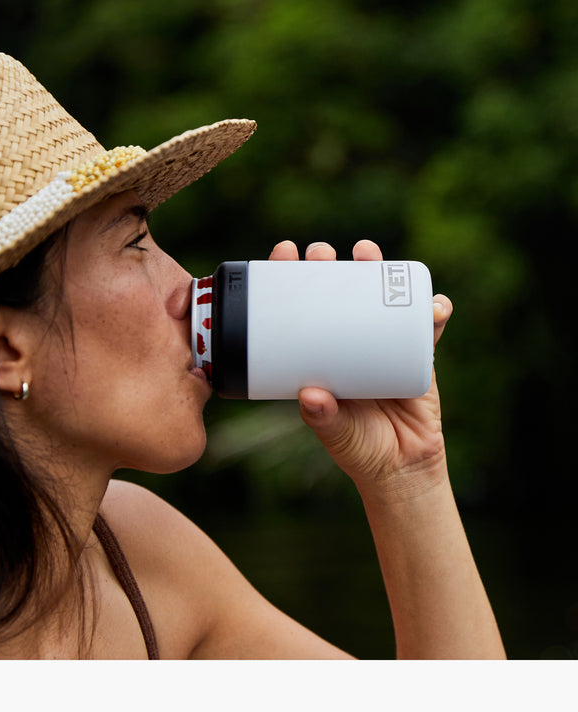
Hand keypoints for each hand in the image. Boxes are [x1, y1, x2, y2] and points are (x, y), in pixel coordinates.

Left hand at [269, 239, 452, 499]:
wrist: (402, 468)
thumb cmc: (359, 447)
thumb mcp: (335, 432)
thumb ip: (323, 417)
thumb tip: (310, 396)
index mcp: (323, 352)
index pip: (302, 306)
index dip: (292, 277)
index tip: (285, 253)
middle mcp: (351, 340)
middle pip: (340, 290)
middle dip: (331, 265)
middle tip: (322, 252)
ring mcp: (385, 341)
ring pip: (381, 296)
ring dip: (378, 270)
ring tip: (368, 254)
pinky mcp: (417, 352)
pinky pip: (427, 326)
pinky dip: (434, 311)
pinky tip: (435, 302)